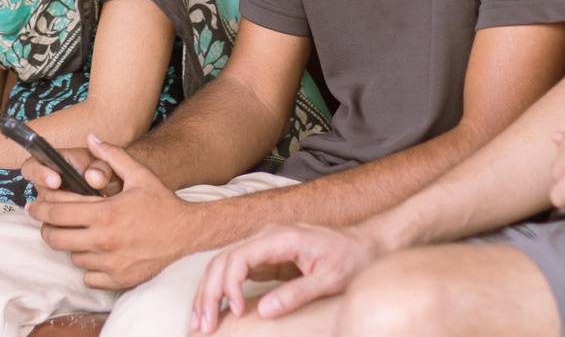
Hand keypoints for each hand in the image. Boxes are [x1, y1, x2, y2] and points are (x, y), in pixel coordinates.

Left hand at [26, 134, 186, 288]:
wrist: (188, 233)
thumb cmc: (162, 202)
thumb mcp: (139, 174)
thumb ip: (112, 155)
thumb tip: (91, 138)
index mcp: (105, 213)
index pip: (58, 213)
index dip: (41, 209)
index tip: (34, 206)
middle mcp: (104, 240)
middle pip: (56, 238)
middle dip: (48, 228)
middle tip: (49, 223)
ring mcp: (111, 263)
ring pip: (73, 257)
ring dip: (72, 246)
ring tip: (80, 235)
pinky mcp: (119, 279)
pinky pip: (89, 277)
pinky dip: (89, 267)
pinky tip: (97, 253)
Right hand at [189, 223, 376, 333]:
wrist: (364, 244)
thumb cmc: (351, 258)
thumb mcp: (330, 279)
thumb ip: (298, 293)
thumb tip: (265, 311)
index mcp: (280, 238)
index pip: (239, 256)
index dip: (231, 285)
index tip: (237, 313)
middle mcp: (265, 237)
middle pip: (222, 261)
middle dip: (208, 293)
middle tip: (202, 326)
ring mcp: (262, 246)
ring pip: (222, 265)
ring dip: (208, 293)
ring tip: (199, 323)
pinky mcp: (264, 258)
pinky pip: (233, 272)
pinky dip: (220, 291)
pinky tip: (215, 311)